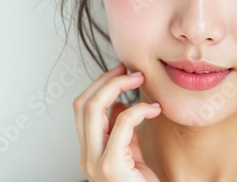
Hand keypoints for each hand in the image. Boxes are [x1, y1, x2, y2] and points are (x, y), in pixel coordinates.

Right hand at [73, 63, 161, 181]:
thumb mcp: (130, 151)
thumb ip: (121, 130)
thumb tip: (117, 103)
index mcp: (89, 150)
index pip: (82, 108)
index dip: (99, 84)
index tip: (120, 71)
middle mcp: (86, 155)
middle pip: (82, 104)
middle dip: (106, 80)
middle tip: (130, 70)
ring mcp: (95, 162)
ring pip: (93, 109)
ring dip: (118, 86)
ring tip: (140, 79)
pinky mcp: (112, 166)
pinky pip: (122, 124)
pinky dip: (138, 109)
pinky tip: (154, 109)